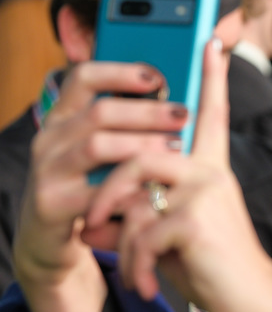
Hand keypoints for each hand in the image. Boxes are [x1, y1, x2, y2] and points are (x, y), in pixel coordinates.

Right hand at [14, 62, 186, 311]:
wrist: (50, 239)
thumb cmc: (91, 186)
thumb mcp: (103, 152)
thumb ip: (127, 125)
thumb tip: (179, 93)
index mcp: (63, 117)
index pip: (84, 78)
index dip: (120, 72)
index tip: (158, 76)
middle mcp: (50, 138)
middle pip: (99, 112)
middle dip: (146, 111)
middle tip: (183, 115)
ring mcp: (47, 170)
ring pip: (97, 146)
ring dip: (141, 145)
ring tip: (177, 148)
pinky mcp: (51, 203)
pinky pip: (96, 190)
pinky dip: (131, 187)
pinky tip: (159, 186)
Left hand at [87, 40, 271, 311]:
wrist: (252, 298)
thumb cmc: (213, 264)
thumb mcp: (172, 234)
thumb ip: (140, 216)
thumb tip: (92, 220)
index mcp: (212, 169)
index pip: (212, 113)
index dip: (211, 76)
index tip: (213, 41)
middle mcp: (212, 171)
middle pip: (142, 152)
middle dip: (106, 191)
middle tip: (91, 221)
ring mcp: (205, 191)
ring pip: (133, 193)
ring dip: (118, 234)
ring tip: (126, 264)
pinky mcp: (195, 219)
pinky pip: (140, 230)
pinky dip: (133, 263)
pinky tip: (146, 285)